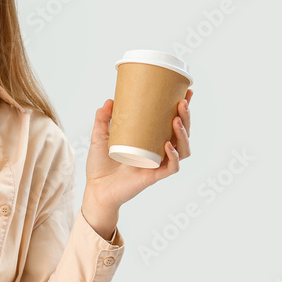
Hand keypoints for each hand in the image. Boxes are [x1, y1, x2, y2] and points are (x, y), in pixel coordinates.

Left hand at [84, 88, 193, 210]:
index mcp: (150, 140)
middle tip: (181, 103)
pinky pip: (171, 167)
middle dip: (186, 118)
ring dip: (183, 134)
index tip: (186, 91)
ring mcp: (157, 164)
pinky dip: (173, 156)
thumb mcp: (99, 137)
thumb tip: (110, 100)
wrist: (95, 189)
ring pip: (182, 149)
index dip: (182, 109)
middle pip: (182, 134)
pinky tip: (167, 145)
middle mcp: (158, 152)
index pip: (172, 122)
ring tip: (176, 120)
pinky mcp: (153, 177)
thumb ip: (103, 119)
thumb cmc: (100, 165)